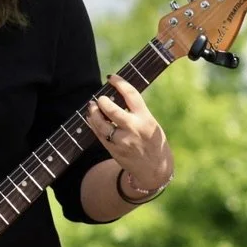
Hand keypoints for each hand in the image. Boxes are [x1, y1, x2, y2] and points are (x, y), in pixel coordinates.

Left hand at [85, 74, 173, 189]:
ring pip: (101, 123)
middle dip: (102, 101)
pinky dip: (93, 124)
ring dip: (93, 113)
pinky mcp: (114, 150)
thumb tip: (116, 95)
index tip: (111, 77)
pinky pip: (99, 134)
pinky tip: (91, 118)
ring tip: (92, 106)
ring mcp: (123, 141)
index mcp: (146, 119)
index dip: (119, 83)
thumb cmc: (153, 142)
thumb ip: (136, 111)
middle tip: (100, 98)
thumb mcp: (151, 124)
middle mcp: (134, 129)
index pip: (131, 95)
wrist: (155, 169)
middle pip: (112, 110)